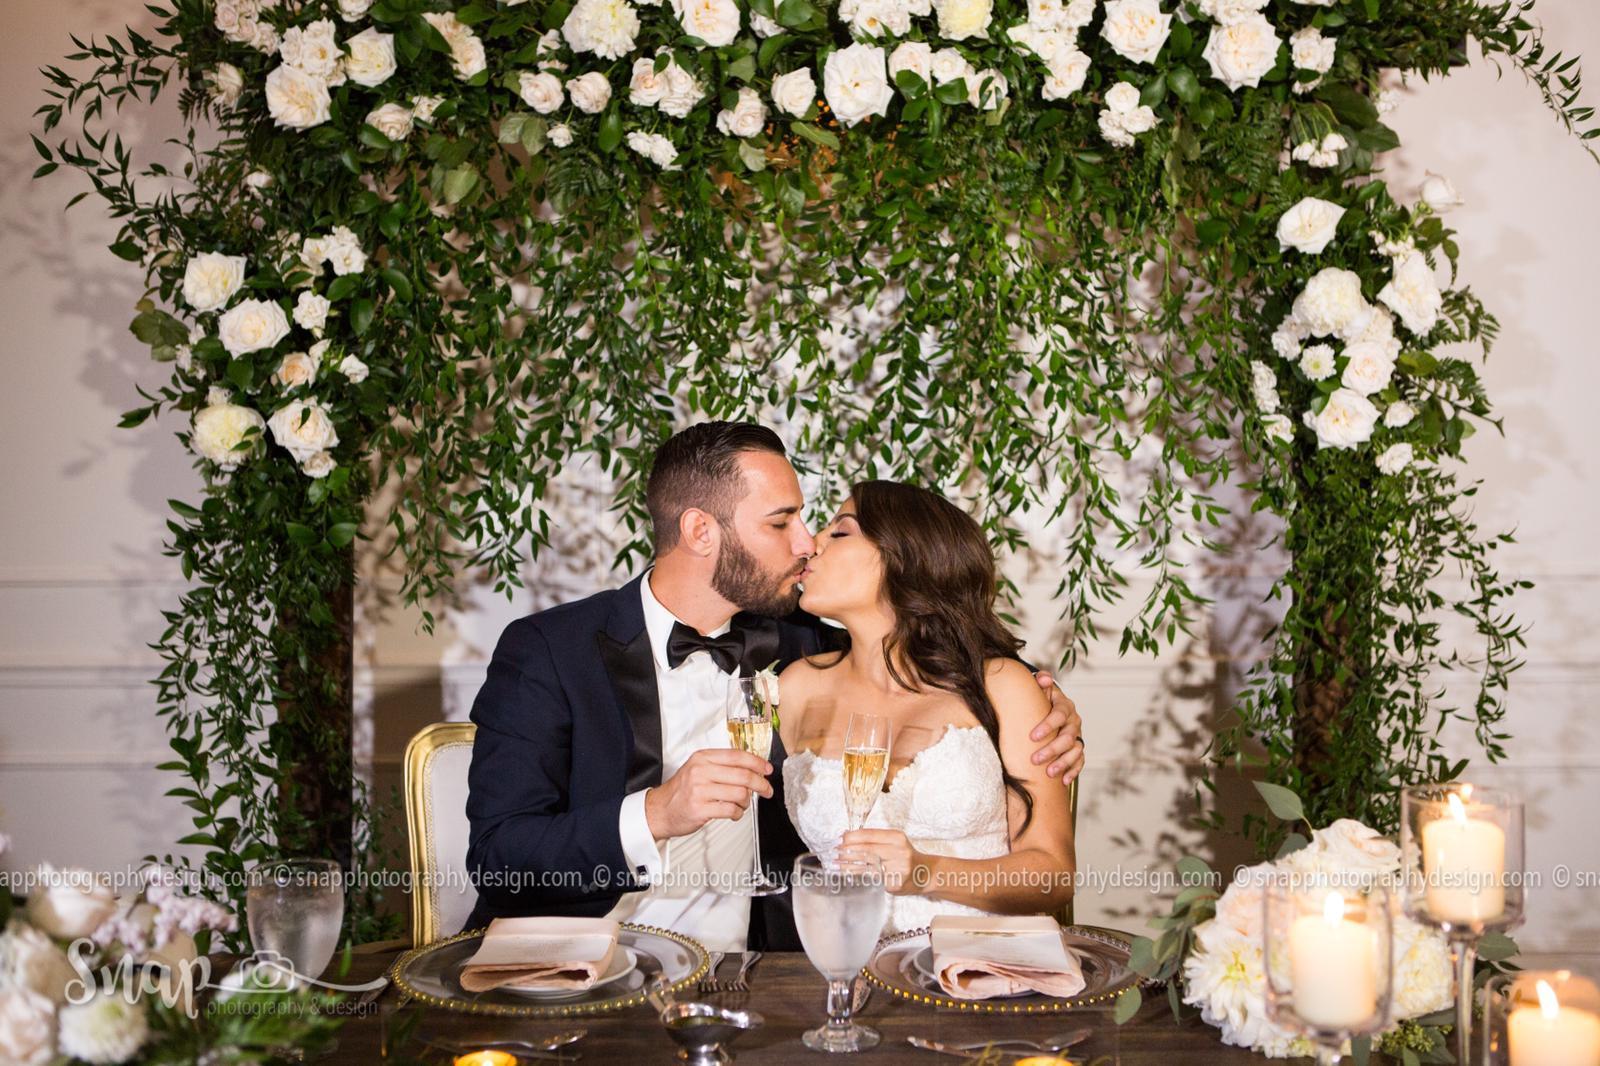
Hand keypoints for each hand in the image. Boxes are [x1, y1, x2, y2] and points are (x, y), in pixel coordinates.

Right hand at [644, 748, 771, 840]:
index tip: (767, 769)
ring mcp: (699, 790)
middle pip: (743, 775)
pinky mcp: (700, 809)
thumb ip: (721, 766)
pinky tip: (734, 813)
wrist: (659, 810)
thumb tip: (751, 769)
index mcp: (702, 758)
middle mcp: (701, 771)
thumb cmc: (680, 791)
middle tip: (766, 790)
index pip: (737, 756)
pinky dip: (738, 813)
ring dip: (746, 801)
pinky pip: (731, 810)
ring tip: (742, 803)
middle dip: (760, 784)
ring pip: (739, 793)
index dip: (757, 762)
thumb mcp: (697, 769)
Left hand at [839, 829, 928, 895]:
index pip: (870, 835)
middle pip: (867, 850)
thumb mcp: (893, 842)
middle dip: (848, 851)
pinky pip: (873, 879)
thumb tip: (847, 836)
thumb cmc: (904, 856)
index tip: (840, 839)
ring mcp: (898, 869)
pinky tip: (849, 875)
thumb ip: (873, 839)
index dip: (852, 837)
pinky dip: (858, 877)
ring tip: (837, 864)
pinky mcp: (895, 883)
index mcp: (897, 838)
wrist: (925, 874)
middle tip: (835, 852)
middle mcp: (899, 852)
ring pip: (868, 866)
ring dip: (849, 865)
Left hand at [1029, 671, 1084, 782]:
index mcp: (1065, 706)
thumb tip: (1042, 678)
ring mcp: (1078, 736)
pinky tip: (1064, 781)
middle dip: (1052, 749)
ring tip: (1049, 773)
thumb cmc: (1040, 701)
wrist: (1049, 709)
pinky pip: (1080, 761)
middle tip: (1035, 760)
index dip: (1047, 725)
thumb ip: (1041, 682)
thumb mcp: (1040, 690)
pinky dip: (1073, 771)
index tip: (1032, 736)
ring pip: (1075, 750)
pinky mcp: (1078, 749)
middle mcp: (1074, 721)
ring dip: (1063, 762)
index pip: (1059, 715)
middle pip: (1067, 737)